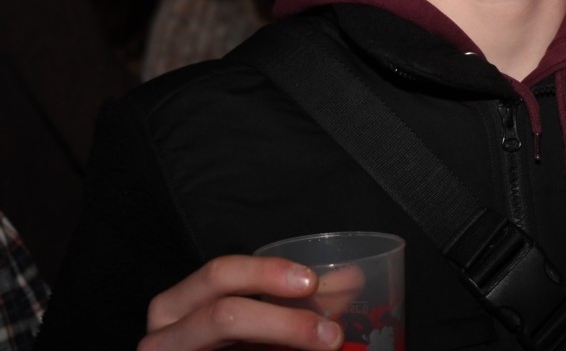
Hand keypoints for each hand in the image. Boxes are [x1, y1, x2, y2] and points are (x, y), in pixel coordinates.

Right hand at [138, 255, 342, 350]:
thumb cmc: (232, 348)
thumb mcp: (262, 323)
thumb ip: (300, 301)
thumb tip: (350, 278)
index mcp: (179, 304)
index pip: (220, 274)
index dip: (266, 273)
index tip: (311, 282)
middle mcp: (164, 334)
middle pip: (223, 314)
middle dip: (283, 320)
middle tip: (329, 331)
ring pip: (227, 331)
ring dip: (286, 336)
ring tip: (327, 343)